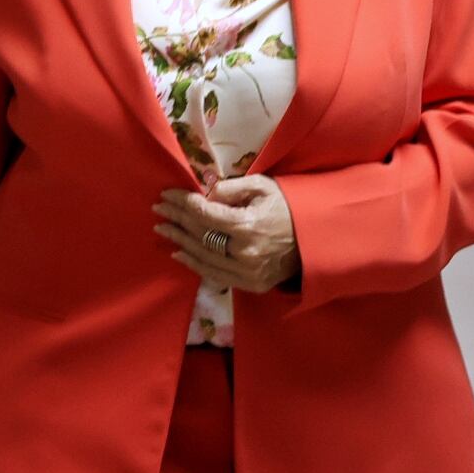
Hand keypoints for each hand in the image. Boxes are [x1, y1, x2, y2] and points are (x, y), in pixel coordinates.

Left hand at [153, 175, 299, 294]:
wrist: (314, 240)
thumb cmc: (287, 208)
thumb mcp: (263, 187)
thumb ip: (232, 189)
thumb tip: (204, 193)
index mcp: (248, 225)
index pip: (205, 214)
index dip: (183, 203)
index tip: (168, 195)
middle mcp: (244, 252)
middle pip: (200, 235)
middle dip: (177, 220)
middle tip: (159, 209)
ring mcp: (247, 272)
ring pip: (203, 257)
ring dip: (180, 242)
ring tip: (163, 228)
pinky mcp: (250, 284)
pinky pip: (215, 274)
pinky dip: (194, 263)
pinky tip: (179, 252)